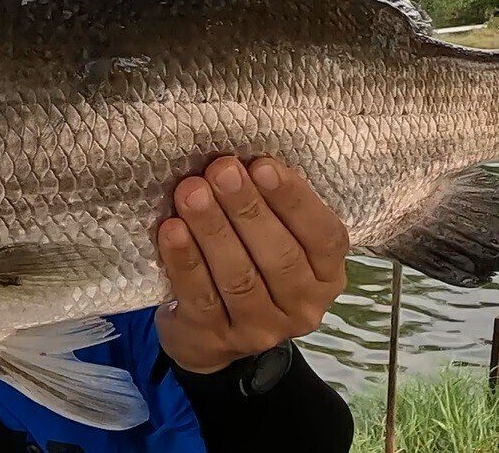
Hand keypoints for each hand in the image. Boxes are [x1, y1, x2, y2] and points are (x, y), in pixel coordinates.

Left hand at [155, 155, 348, 374]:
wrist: (213, 333)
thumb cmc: (251, 263)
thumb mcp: (276, 237)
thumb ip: (271, 205)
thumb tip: (241, 159)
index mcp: (327, 274)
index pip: (323, 236)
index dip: (294, 199)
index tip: (262, 164)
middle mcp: (303, 306)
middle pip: (279, 256)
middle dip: (247, 209)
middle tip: (221, 170)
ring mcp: (261, 329)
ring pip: (239, 277)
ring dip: (213, 230)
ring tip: (191, 192)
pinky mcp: (216, 339)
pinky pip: (201, 297)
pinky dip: (186, 261)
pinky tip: (172, 230)